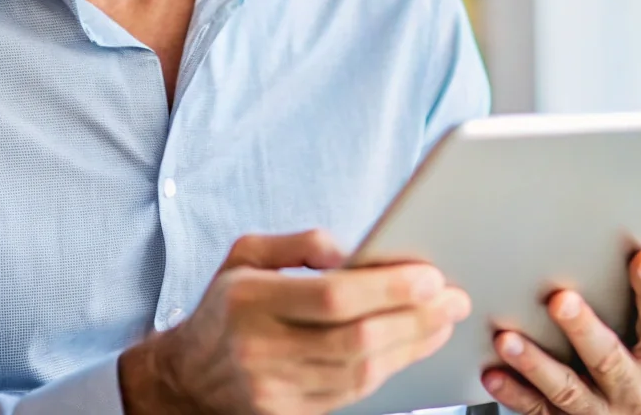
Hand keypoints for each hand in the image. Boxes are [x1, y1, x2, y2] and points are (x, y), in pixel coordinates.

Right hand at [119, 229, 471, 414]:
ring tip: (442, 320)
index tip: (429, 276)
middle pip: (357, 339)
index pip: (333, 297)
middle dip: (415, 318)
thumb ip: (300, 244)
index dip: (388, 288)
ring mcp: (274, 390)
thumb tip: (354, 252)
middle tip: (453, 298)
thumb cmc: (226, 306)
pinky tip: (411, 347)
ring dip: (412, 345)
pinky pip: (352, 395)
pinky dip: (390, 369)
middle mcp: (261, 348)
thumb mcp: (246, 255)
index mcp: (249, 300)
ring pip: (362, 372)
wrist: (187, 378)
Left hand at [481, 249, 640, 414]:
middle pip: (609, 359)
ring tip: (509, 339)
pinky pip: (538, 412)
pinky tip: (493, 372)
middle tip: (560, 300)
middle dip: (584, 329)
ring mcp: (603, 413)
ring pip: (568, 390)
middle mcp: (638, 391)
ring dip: (536, 364)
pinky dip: (513, 393)